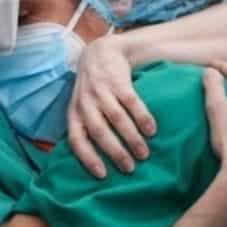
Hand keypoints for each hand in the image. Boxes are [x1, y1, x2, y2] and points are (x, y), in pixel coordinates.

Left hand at [68, 34, 156, 178]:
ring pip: (117, 119)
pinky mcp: (117, 81)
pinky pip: (131, 102)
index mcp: (74, 113)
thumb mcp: (80, 106)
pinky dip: (142, 117)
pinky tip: (152, 130)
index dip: (88, 158)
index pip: (76, 140)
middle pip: (99, 132)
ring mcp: (101, 91)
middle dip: (115, 152)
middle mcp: (85, 103)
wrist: (100, 52)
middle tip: (130, 168)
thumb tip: (94, 161)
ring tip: (144, 153)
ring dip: (132, 138)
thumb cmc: (92, 89)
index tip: (103, 175)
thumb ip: (84, 127)